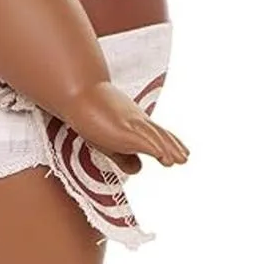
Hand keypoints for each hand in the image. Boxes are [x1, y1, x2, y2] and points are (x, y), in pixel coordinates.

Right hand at [63, 82, 189, 166]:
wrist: (78, 94)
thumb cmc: (89, 114)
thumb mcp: (108, 141)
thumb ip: (123, 156)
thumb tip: (139, 169)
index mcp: (134, 123)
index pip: (156, 133)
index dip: (170, 143)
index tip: (182, 153)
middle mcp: (137, 121)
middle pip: (160, 134)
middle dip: (173, 146)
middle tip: (185, 158)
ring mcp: (132, 123)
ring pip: (156, 137)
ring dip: (169, 148)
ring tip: (181, 159)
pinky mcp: (123, 129)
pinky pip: (143, 139)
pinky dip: (155, 148)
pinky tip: (163, 157)